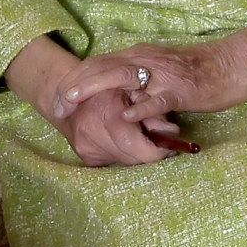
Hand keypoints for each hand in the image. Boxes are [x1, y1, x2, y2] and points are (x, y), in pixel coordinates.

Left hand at [58, 37, 246, 125]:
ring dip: (94, 89)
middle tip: (56, 106)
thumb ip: (138, 81)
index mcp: (140, 55)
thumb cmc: (197, 71)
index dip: (75, 78)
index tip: (57, 97)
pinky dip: (140, 106)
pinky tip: (125, 115)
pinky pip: (158, 97)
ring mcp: (164, 73)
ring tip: (74, 104)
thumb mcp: (160, 71)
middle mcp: (147, 59)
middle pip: (102, 67)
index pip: (99, 62)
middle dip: (75, 86)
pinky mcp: (182, 88)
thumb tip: (115, 97)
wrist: (232, 64)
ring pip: (122, 77)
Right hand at [58, 87, 178, 166]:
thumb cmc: (112, 85)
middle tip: (164, 147)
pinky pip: (112, 161)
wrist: (74, 91)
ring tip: (145, 140)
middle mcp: (90, 130)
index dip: (155, 151)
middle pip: (129, 157)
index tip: (170, 149)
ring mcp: (83, 144)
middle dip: (148, 154)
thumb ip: (154, 109)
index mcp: (106, 109)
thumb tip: (173, 132)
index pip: (132, 143)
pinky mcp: (83, 154)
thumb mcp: (136, 89)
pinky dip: (123, 154)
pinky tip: (126, 141)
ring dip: (136, 155)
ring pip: (122, 161)